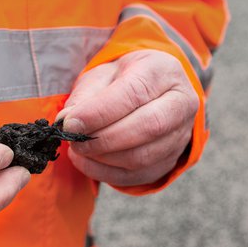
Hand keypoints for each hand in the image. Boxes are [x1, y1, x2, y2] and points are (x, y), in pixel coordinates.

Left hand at [57, 50, 198, 186]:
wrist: (146, 93)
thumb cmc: (120, 81)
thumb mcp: (100, 76)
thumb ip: (84, 97)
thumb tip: (66, 121)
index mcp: (163, 71)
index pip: (133, 93)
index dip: (99, 113)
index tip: (70, 124)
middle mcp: (181, 103)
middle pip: (147, 127)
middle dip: (102, 139)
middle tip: (73, 140)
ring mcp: (180, 135)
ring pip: (142, 157)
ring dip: (102, 158)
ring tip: (78, 149)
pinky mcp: (170, 160)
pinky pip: (137, 176)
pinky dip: (106, 173)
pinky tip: (87, 161)